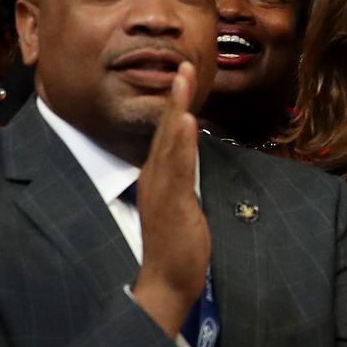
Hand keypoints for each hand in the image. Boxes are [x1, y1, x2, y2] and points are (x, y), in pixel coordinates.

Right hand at [128, 66, 210, 339]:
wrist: (168, 281)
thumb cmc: (176, 246)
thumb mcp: (180, 205)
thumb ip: (182, 181)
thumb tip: (191, 160)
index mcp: (157, 178)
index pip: (166, 134)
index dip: (175, 104)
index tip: (184, 75)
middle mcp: (155, 179)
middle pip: (165, 130)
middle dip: (176, 96)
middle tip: (185, 64)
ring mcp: (162, 191)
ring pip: (169, 143)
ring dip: (176, 109)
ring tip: (183, 80)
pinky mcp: (172, 205)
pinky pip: (177, 169)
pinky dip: (182, 144)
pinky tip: (186, 122)